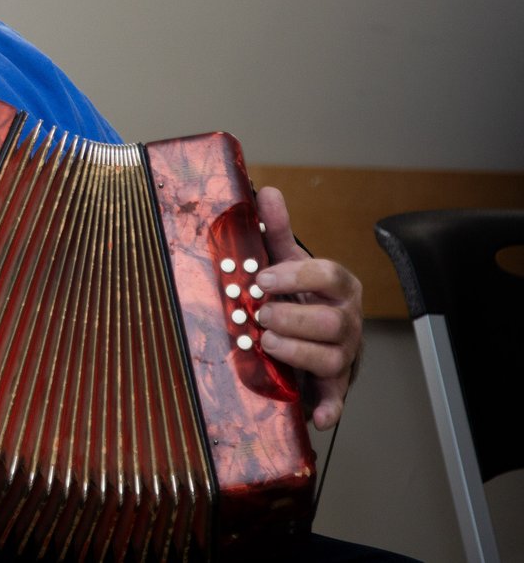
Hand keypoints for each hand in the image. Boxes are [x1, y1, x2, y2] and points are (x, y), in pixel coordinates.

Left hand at [252, 186, 363, 429]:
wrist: (317, 337)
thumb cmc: (301, 296)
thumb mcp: (288, 262)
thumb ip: (278, 230)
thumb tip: (266, 191)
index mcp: (340, 288)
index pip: (330, 275)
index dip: (296, 276)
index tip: (262, 278)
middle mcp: (348, 322)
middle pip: (332, 321)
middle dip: (293, 317)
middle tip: (259, 313)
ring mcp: (345, 355)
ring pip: (332, 357)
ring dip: (297, 352)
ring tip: (266, 342)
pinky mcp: (336, 386)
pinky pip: (338, 400)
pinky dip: (330, 408)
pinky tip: (317, 415)